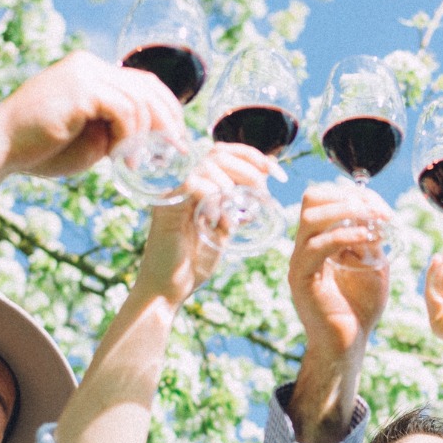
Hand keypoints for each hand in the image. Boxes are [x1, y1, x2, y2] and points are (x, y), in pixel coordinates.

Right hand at [0, 50, 185, 177]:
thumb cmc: (40, 150)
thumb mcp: (90, 138)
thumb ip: (117, 129)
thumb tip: (151, 137)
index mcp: (90, 72)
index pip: (143, 82)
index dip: (167, 109)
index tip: (174, 138)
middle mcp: (89, 65)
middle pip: (149, 86)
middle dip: (168, 121)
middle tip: (173, 151)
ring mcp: (85, 73)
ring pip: (140, 101)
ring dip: (143, 137)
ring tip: (132, 163)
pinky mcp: (82, 88)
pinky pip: (125, 110)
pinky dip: (129, 136)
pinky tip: (118, 157)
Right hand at [135, 143, 274, 304]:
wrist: (167, 290)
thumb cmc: (192, 265)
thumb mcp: (223, 232)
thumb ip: (236, 212)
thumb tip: (259, 194)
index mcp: (198, 187)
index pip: (224, 154)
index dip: (253, 157)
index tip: (276, 172)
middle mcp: (184, 185)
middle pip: (218, 153)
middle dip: (249, 166)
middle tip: (264, 191)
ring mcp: (174, 194)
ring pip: (207, 165)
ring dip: (233, 182)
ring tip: (243, 208)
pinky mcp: (166, 206)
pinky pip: (192, 184)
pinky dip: (213, 195)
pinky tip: (219, 219)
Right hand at [288, 183, 392, 362]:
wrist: (348, 345)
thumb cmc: (360, 308)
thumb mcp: (374, 265)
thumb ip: (372, 240)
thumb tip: (375, 216)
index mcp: (318, 240)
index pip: (325, 198)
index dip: (354, 194)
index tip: (382, 208)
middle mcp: (304, 246)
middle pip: (312, 198)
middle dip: (349, 197)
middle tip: (378, 212)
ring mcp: (299, 261)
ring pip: (310, 217)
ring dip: (347, 212)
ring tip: (374, 222)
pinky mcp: (301, 279)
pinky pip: (316, 246)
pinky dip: (344, 236)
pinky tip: (367, 240)